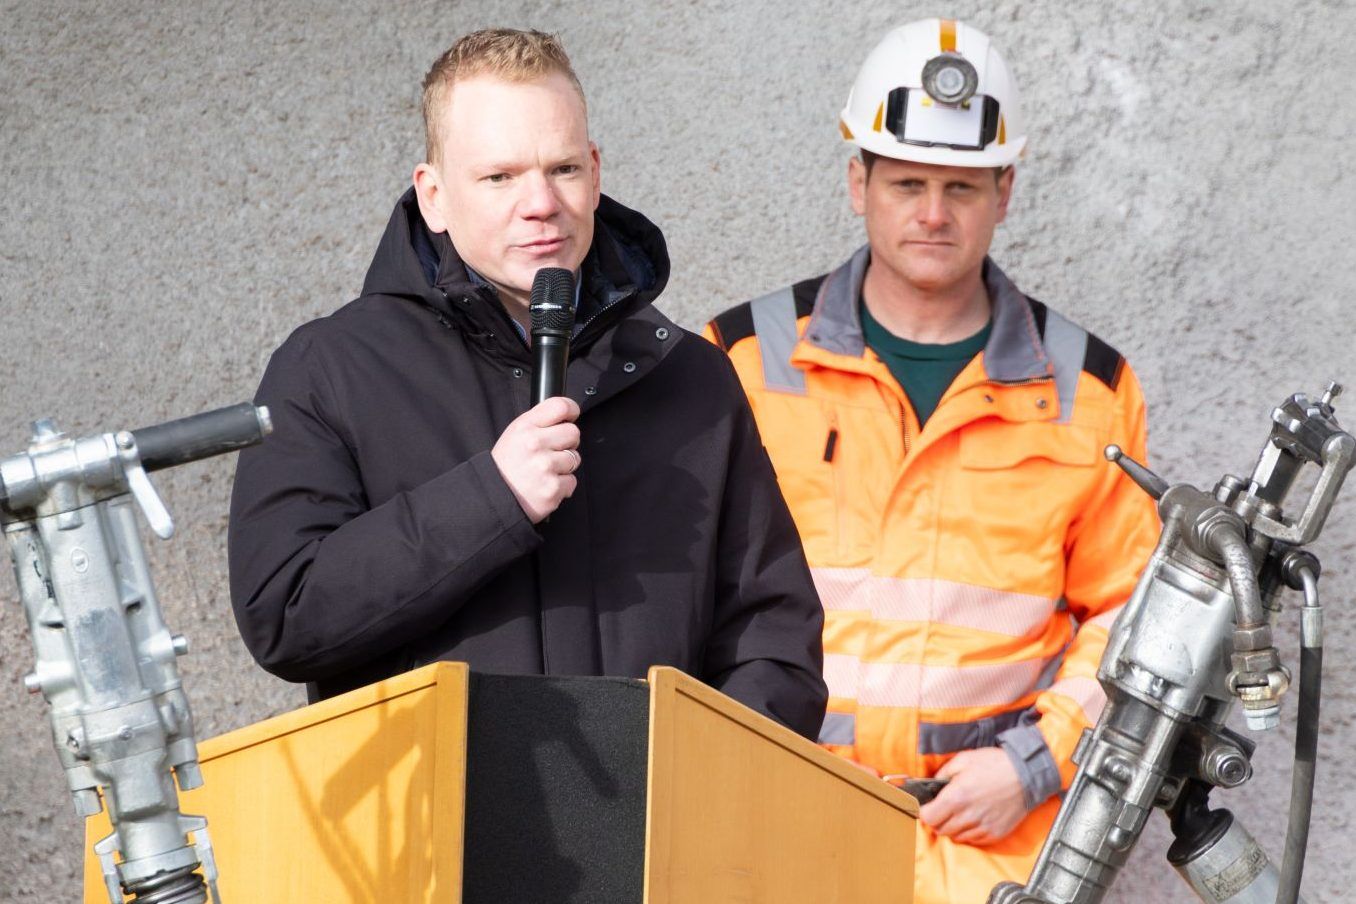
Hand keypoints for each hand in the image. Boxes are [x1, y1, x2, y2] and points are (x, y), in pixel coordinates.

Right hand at [491, 397, 581, 522]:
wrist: (495, 496)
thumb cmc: (507, 465)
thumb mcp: (515, 434)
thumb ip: (539, 422)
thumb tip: (565, 415)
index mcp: (525, 427)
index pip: (560, 407)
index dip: (571, 410)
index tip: (571, 417)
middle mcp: (535, 444)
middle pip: (574, 432)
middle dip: (568, 442)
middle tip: (552, 451)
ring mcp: (545, 466)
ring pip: (575, 458)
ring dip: (564, 466)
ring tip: (545, 471)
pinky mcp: (553, 487)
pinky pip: (572, 480)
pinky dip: (562, 485)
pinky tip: (546, 484)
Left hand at [918, 747, 1027, 845]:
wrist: (1026, 775)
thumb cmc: (996, 764)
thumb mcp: (964, 759)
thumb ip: (943, 773)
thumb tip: (931, 784)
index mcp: (956, 797)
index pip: (928, 818)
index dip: (925, 811)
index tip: (928, 806)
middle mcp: (968, 816)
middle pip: (940, 829)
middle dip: (937, 820)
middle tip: (942, 809)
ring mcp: (982, 827)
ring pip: (955, 837)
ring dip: (952, 827)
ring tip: (959, 813)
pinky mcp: (994, 833)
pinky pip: (973, 840)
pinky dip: (968, 832)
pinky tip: (972, 818)